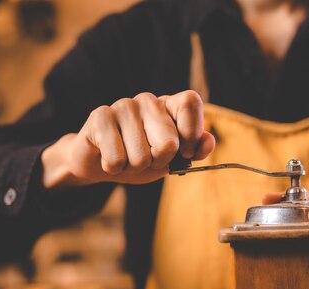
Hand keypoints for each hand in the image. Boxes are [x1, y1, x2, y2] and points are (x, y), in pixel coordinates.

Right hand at [41, 90, 214, 187]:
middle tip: (147, 159)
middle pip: (168, 142)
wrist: (102, 164)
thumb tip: (208, 142)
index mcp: (169, 106)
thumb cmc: (140, 158)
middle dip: (158, 162)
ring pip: (141, 156)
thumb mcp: (170, 160)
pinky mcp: (100, 116)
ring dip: (133, 167)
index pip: (190, 102)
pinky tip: (109, 157)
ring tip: (126, 158)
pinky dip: (114, 167)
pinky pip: (116, 158)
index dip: (191, 132)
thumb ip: (192, 151)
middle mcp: (149, 101)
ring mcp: (124, 105)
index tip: (185, 152)